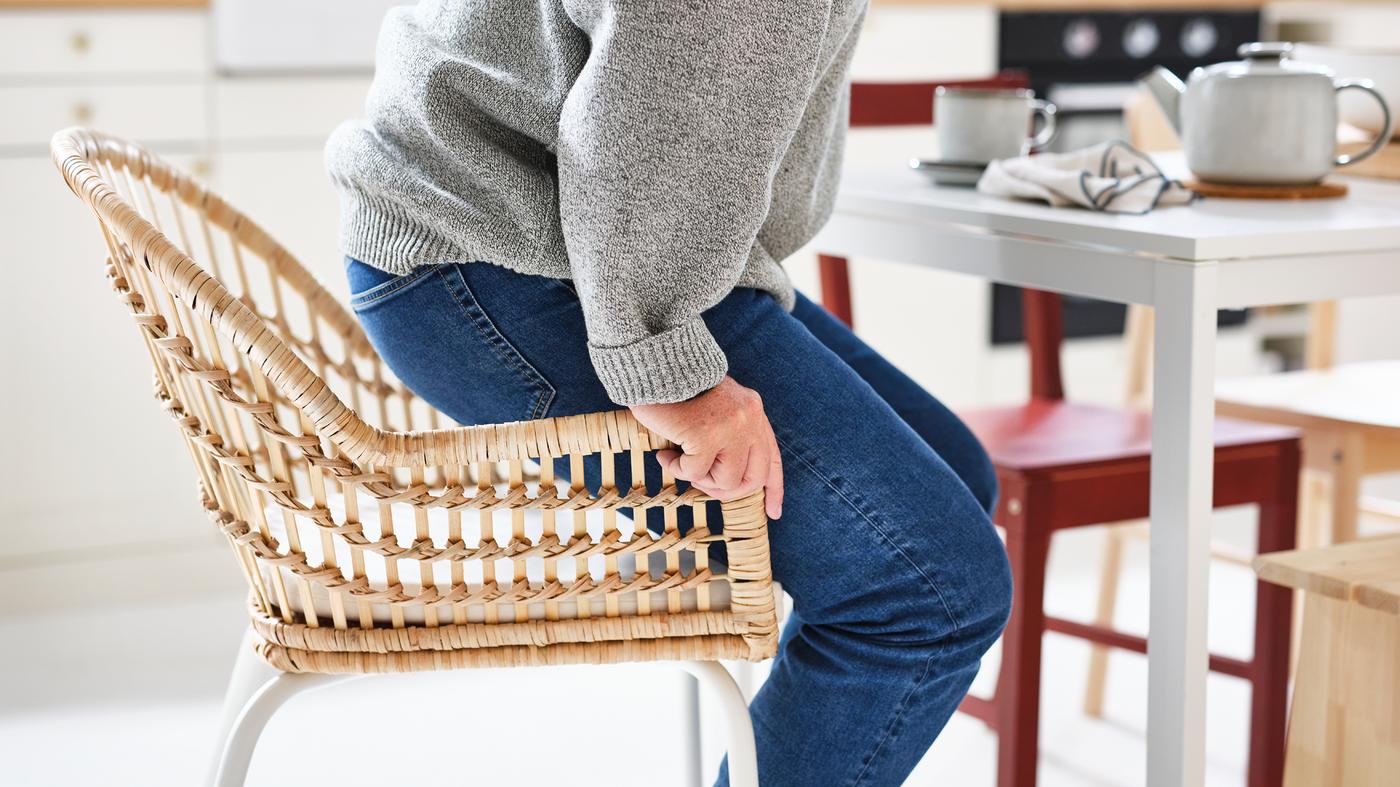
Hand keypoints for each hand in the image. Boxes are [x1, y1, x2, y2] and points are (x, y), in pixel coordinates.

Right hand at [629, 376, 783, 519]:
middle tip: (700, 482)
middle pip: (752, 479)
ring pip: (725, 481)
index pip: (772, 459)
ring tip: (679, 460)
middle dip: (725, 490)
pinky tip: (664, 455)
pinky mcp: (706, 435)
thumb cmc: (680, 392)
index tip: (773, 512)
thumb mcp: (717, 412)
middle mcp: (749, 419)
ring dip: (698, 478)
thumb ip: (732, 438)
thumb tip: (731, 484)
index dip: (774, 489)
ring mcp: (730, 427)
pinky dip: (676, 468)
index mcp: (754, 412)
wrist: (657, 366)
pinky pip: (694, 472)